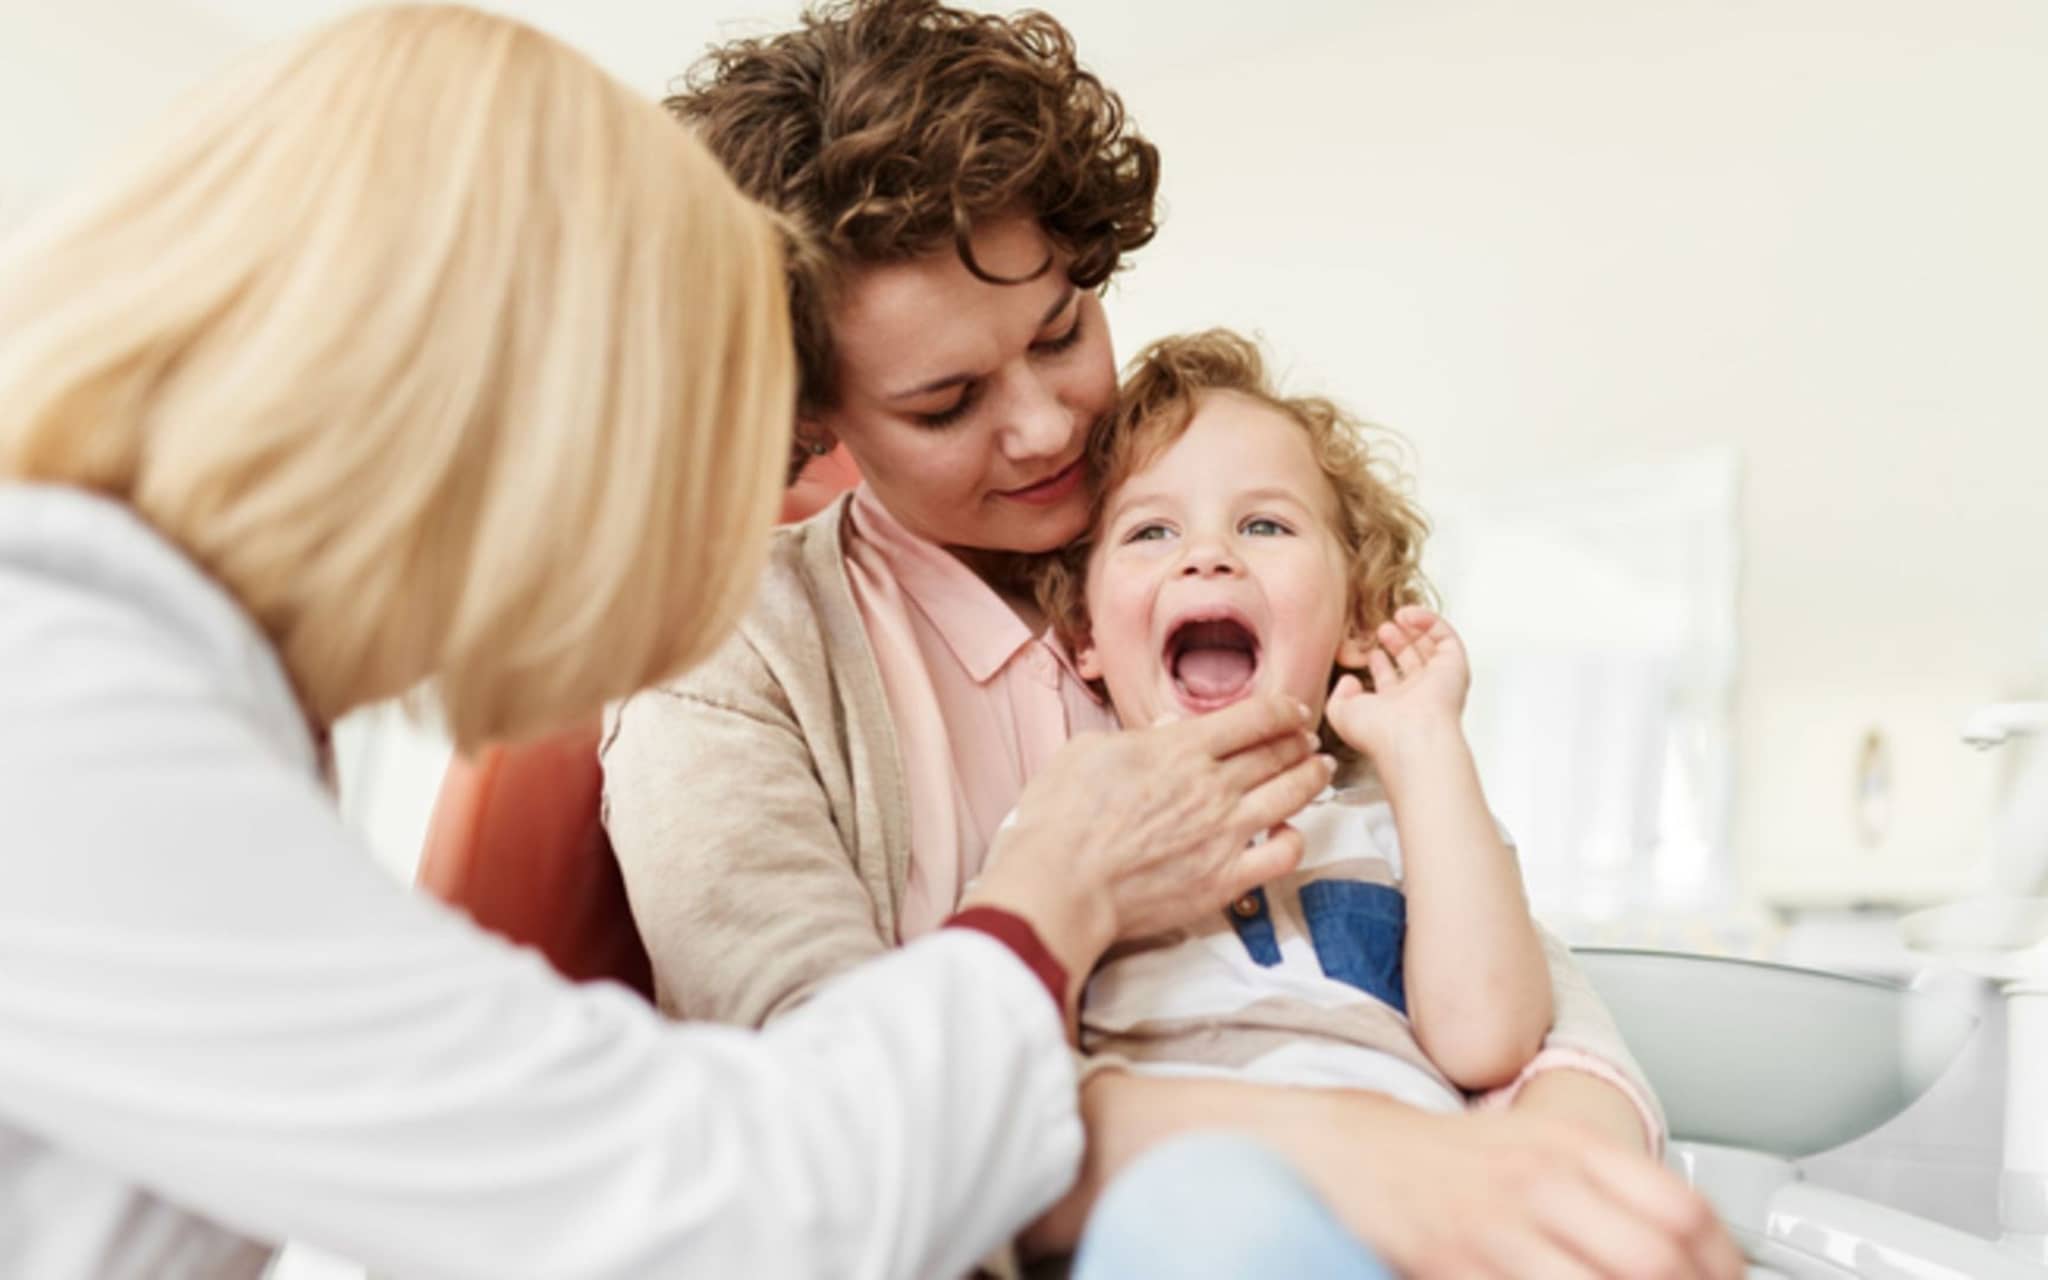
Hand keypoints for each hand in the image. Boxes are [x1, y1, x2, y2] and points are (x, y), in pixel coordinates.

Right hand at [963, 692, 1330, 996]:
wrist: (1060, 884)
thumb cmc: (1061, 817)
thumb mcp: (1088, 751)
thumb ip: (1136, 736)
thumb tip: (1168, 728)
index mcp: (1180, 748)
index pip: (1255, 717)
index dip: (1284, 710)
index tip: (1293, 712)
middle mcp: (1212, 786)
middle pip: (1278, 753)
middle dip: (1300, 742)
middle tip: (1308, 740)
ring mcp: (1224, 833)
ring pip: (1292, 795)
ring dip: (1312, 778)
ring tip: (1319, 771)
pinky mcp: (1225, 879)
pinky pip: (1282, 855)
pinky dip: (1295, 840)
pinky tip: (1289, 834)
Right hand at [1285, 1100, 1743, 1279]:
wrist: (1358, 1155)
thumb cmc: (1460, 1160)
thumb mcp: (1543, 1144)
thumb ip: (1616, 1184)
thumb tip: (1699, 1245)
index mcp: (1569, 1145)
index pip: (1681, 1208)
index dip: (1723, 1263)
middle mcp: (1538, 1181)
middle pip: (1653, 1259)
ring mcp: (1495, 1229)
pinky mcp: (1455, 1266)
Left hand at [1325, 605, 1469, 760]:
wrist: (1411, 736)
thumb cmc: (1378, 732)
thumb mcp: (1341, 714)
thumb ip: (1339, 696)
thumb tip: (1348, 681)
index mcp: (1395, 709)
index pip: (1391, 682)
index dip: (1379, 664)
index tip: (1370, 651)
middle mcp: (1419, 696)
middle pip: (1412, 662)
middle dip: (1398, 643)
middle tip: (1383, 629)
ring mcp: (1438, 681)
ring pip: (1431, 649)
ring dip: (1415, 629)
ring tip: (1398, 615)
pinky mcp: (1455, 666)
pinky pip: (1446, 637)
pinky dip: (1430, 621)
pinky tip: (1410, 615)